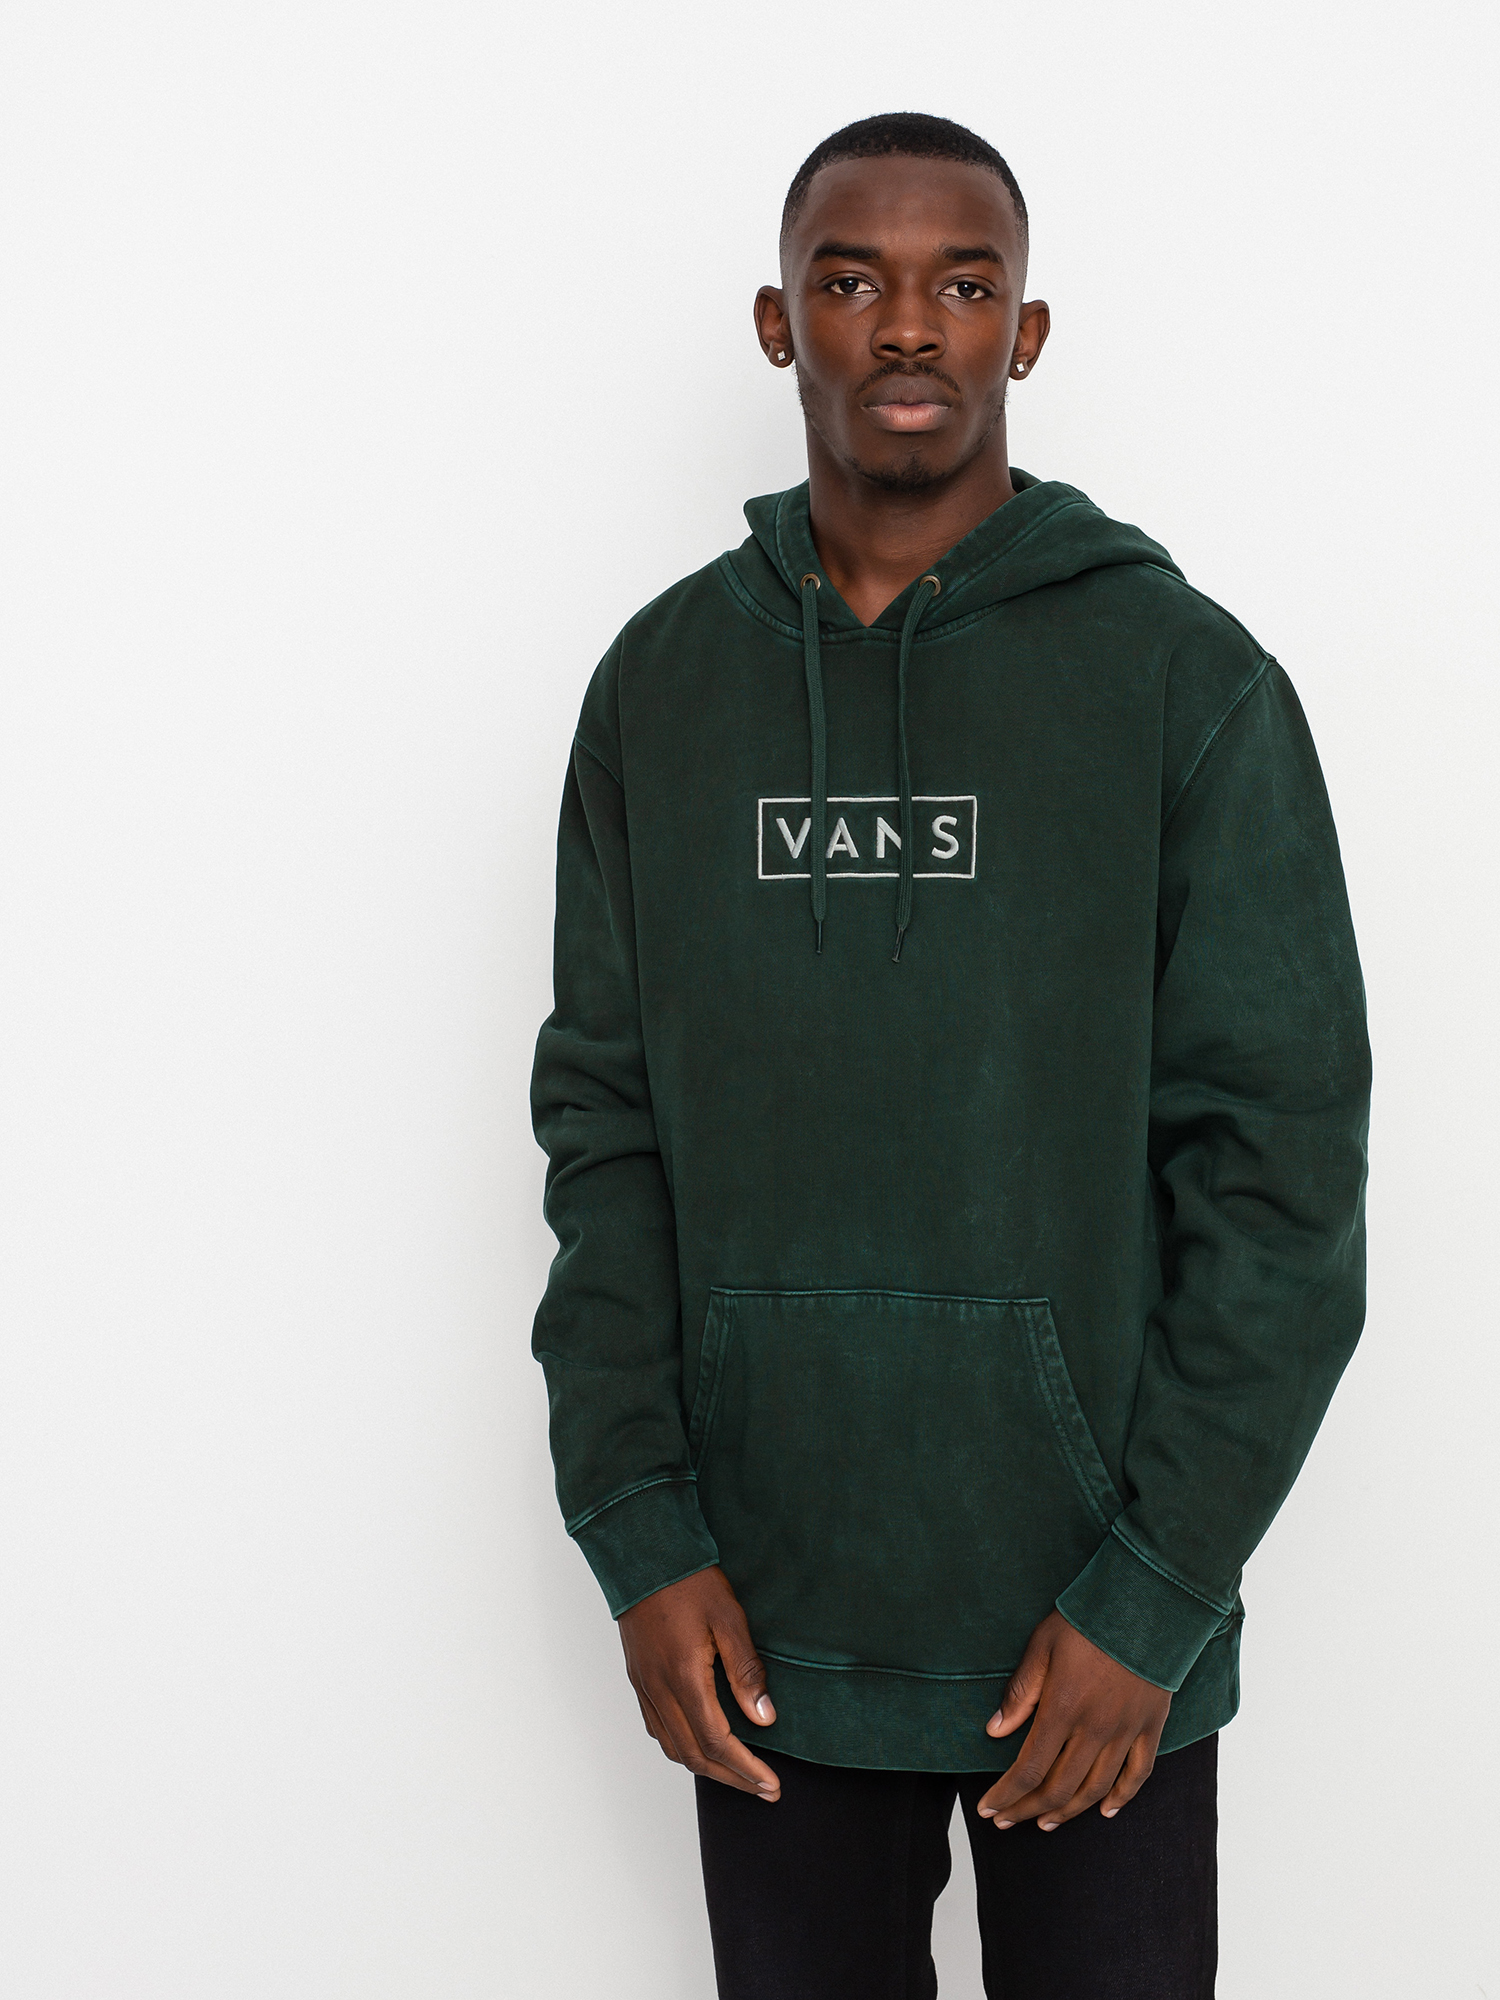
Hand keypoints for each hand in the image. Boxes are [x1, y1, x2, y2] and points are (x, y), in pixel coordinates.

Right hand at [617, 1566, 780, 1800]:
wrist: (644, 1554)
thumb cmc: (689, 1580)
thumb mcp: (729, 1618)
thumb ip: (746, 1671)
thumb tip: (764, 1719)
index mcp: (684, 1677)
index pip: (717, 1742)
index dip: (746, 1770)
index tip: (771, 1785)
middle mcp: (659, 1689)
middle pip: (694, 1754)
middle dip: (731, 1778)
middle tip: (763, 1790)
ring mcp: (644, 1685)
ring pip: (672, 1746)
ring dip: (706, 1768)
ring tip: (738, 1775)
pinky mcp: (638, 1677)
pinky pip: (656, 1728)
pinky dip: (680, 1747)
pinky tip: (699, 1744)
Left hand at [977, 1610, 1169, 1830]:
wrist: (1146, 1603)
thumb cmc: (1088, 1619)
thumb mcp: (1042, 1645)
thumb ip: (1020, 1692)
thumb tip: (995, 1731)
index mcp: (1063, 1708)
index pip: (1030, 1769)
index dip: (1006, 1794)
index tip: (988, 1808)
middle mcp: (1095, 1729)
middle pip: (1059, 1788)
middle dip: (1028, 1809)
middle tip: (1006, 1820)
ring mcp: (1126, 1731)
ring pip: (1095, 1789)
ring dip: (1068, 1811)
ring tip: (1045, 1822)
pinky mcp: (1151, 1726)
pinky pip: (1138, 1774)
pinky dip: (1122, 1798)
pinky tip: (1105, 1811)